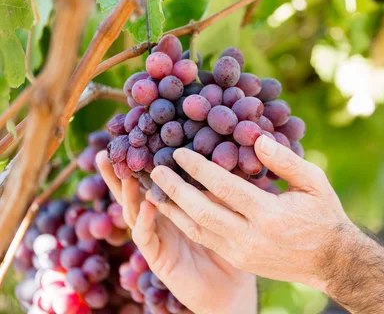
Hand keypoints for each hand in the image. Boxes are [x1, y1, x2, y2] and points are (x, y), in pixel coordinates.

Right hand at [96, 151, 257, 313]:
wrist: (232, 289)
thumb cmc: (233, 245)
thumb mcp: (229, 209)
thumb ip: (221, 186)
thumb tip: (232, 151)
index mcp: (175, 206)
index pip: (154, 179)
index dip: (144, 160)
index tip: (136, 136)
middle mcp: (161, 220)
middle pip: (134, 192)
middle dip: (119, 173)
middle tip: (107, 149)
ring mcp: (157, 238)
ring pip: (135, 211)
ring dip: (128, 192)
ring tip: (124, 171)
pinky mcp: (158, 258)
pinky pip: (146, 237)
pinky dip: (144, 220)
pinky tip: (145, 204)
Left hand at [148, 135, 356, 291]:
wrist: (331, 261)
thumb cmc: (324, 214)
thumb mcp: (314, 182)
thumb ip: (285, 161)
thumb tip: (256, 138)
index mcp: (270, 215)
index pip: (225, 188)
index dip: (199, 168)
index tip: (180, 152)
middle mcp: (251, 237)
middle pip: (202, 210)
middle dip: (175, 188)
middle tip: (155, 169)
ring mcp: (242, 252)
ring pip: (197, 229)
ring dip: (172, 208)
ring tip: (153, 188)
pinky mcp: (239, 259)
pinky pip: (206, 239)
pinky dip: (185, 222)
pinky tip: (173, 208)